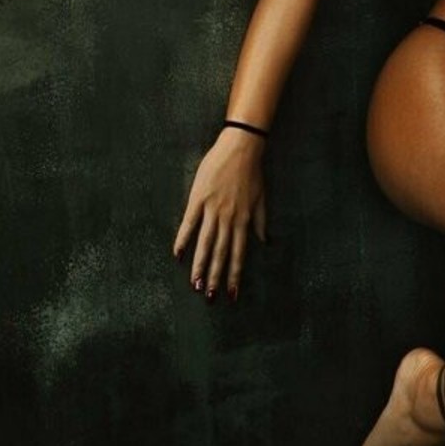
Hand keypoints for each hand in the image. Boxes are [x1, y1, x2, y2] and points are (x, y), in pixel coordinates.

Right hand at [173, 128, 268, 300]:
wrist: (241, 148)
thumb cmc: (252, 172)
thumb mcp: (261, 199)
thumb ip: (260, 222)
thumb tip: (266, 242)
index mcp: (244, 221)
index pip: (238, 254)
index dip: (234, 275)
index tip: (231, 293)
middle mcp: (228, 219)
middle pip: (220, 253)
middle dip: (215, 277)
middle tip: (210, 297)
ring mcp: (212, 209)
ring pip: (205, 243)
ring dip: (200, 265)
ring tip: (195, 284)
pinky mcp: (198, 198)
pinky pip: (189, 223)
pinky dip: (183, 239)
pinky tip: (178, 255)